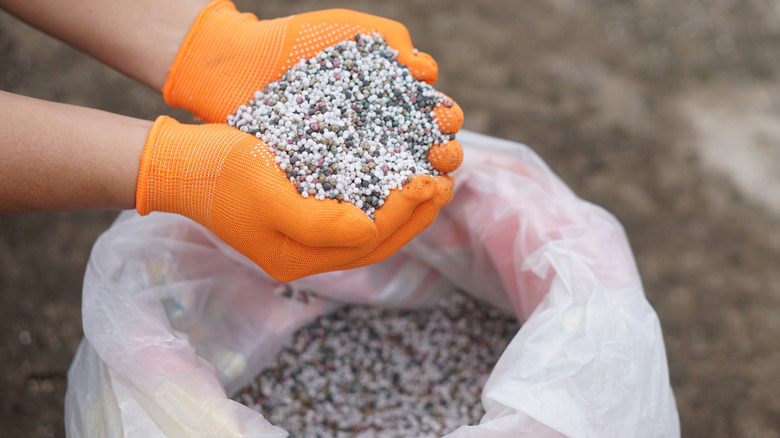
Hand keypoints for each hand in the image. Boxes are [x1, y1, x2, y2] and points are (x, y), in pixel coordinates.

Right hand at [137, 116, 453, 280]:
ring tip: (434, 182)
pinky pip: (354, 212)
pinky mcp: (303, 212)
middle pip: (377, 242)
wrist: (180, 163)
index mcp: (297, 258)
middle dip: (416, 216)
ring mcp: (305, 235)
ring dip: (405, 209)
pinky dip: (382, 198)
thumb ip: (317, 222)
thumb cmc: (219, 173)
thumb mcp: (265, 194)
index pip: (368, 242)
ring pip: (370, 229)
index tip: (429, 182)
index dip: (405, 214)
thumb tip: (369, 230)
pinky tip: (399, 176)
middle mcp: (306, 254)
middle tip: (446, 184)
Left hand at [163, 0, 463, 171]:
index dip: (446, 120)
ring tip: (424, 181)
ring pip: (396, 179)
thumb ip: (391, 39)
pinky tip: (388, 200)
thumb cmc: (296, 43)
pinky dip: (375, 201)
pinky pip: (356, 196)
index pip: (432, 116)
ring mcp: (352, 160)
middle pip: (423, 151)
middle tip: (443, 154)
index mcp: (390, 100)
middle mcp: (377, 133)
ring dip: (418, 183)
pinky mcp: (326, 181)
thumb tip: (424, 69)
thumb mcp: (349, 30)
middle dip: (443, 154)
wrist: (240, 66)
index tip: (446, 120)